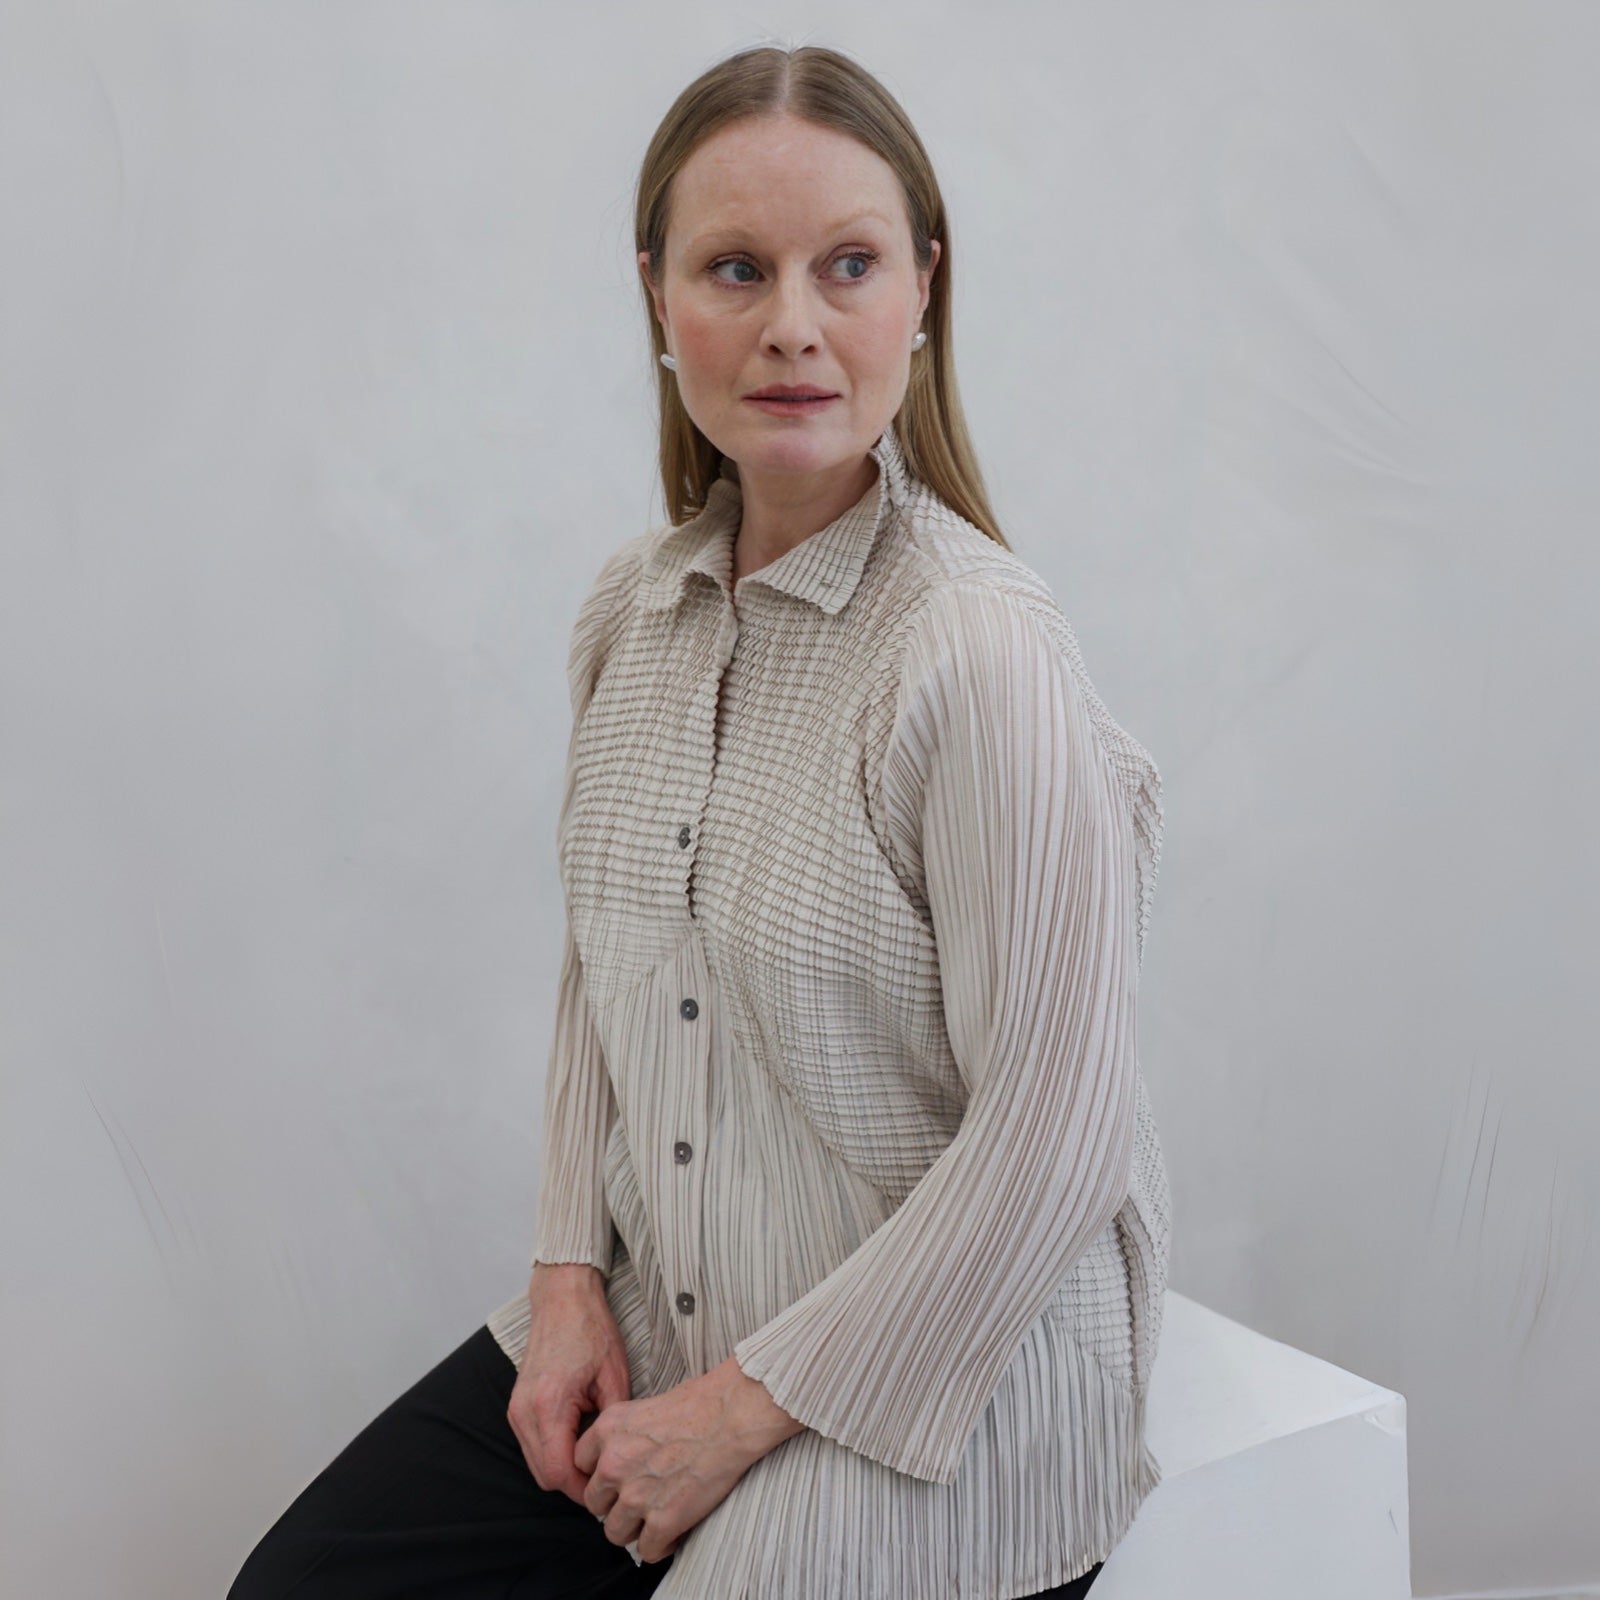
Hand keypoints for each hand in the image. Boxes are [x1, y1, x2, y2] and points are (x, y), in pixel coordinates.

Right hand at [505, 1263, 631, 1505]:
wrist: (563, 1300)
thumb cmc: (591, 1331)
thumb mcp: (614, 1377)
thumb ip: (613, 1424)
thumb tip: (617, 1461)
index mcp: (549, 1405)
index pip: (560, 1472)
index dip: (586, 1489)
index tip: (610, 1490)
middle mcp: (524, 1412)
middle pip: (544, 1475)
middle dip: (575, 1485)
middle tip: (607, 1479)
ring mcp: (516, 1409)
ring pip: (536, 1464)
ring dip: (563, 1470)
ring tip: (596, 1463)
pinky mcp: (517, 1406)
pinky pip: (532, 1446)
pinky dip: (553, 1453)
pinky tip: (579, 1442)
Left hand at [575, 1355, 804, 1563]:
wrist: (731, 1415)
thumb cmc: (698, 1404)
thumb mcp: (643, 1406)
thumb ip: (621, 1436)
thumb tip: (617, 1459)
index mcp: (607, 1430)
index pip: (579, 1464)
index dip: (600, 1472)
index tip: (617, 1475)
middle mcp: (613, 1464)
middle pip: (595, 1503)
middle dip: (614, 1503)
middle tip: (639, 1497)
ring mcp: (636, 1495)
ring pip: (615, 1532)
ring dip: (634, 1528)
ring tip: (654, 1517)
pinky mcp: (663, 1520)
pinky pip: (646, 1550)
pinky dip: (659, 1545)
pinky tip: (672, 1531)